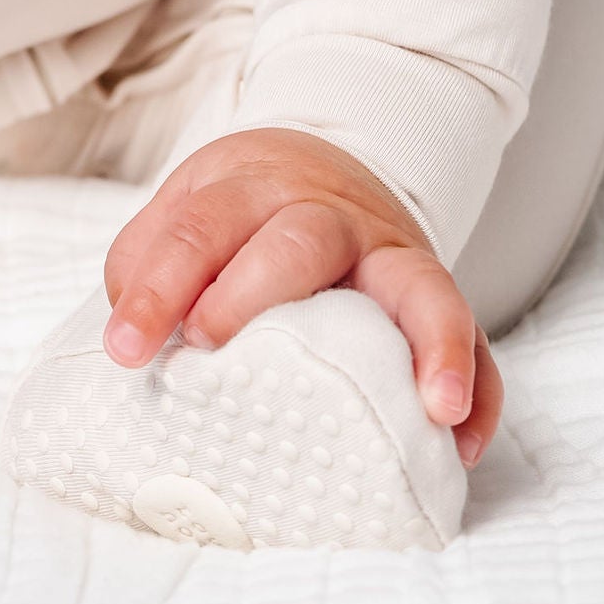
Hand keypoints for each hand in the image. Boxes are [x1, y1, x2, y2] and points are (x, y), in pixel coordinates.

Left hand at [101, 127, 502, 466]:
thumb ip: (147, 265)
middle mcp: (331, 215)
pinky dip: (477, 386)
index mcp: (255, 188)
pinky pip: (476, 337)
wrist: (322, 160)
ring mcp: (392, 255)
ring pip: (420, 283)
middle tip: (209, 345)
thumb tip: (132, 346)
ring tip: (433, 408)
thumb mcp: (185, 210)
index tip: (126, 348)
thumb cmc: (241, 211)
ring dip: (431, 341)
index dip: (159, 287)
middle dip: (251, 290)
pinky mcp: (435, 296)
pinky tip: (463, 444)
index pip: (201, 228)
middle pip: (299, 239)